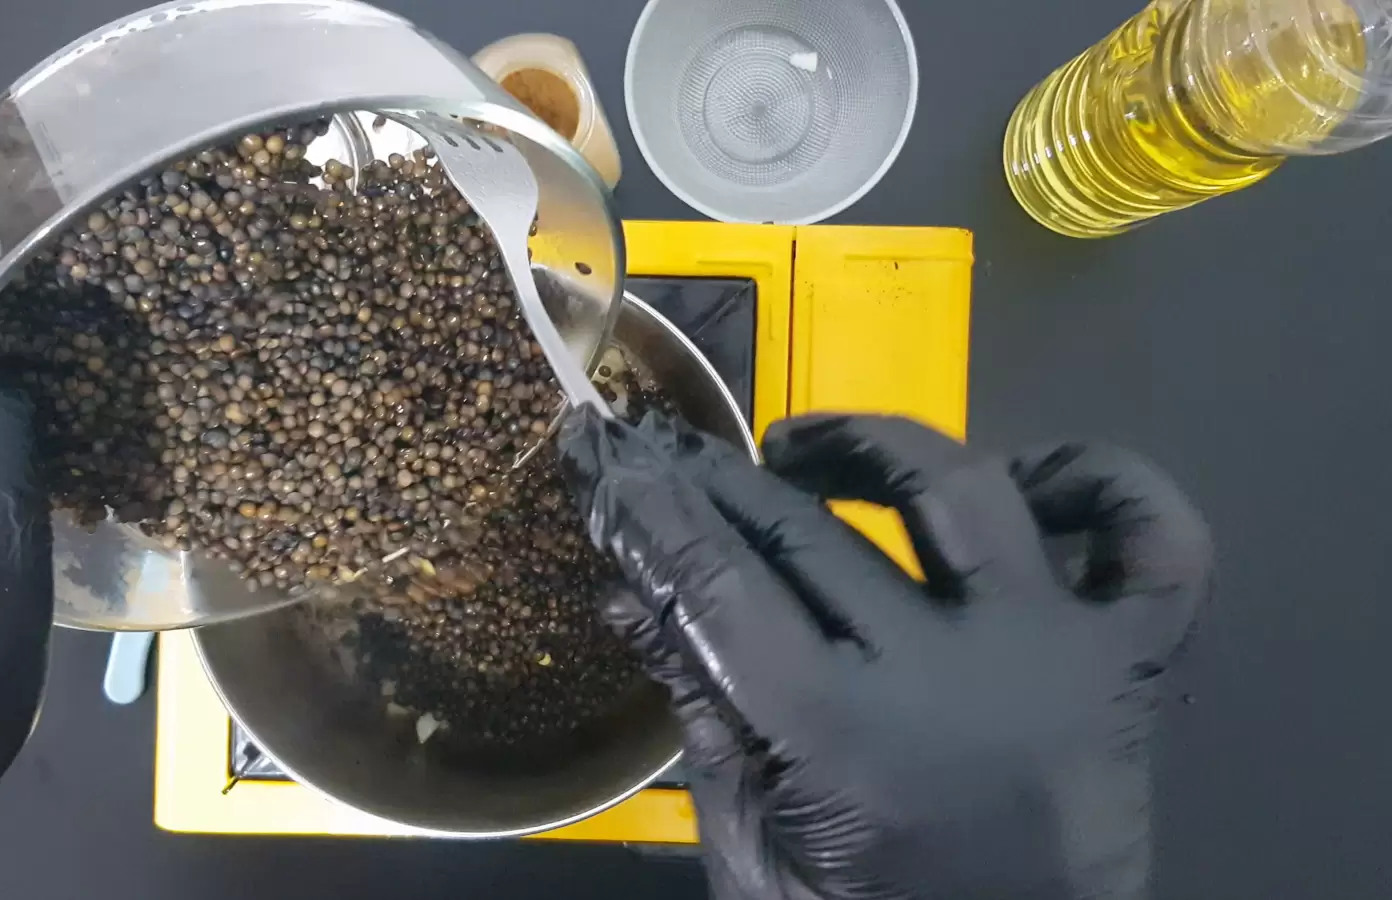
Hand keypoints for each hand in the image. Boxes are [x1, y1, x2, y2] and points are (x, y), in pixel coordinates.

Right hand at [558, 408, 1211, 899]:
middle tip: (675, 459)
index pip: (721, 587)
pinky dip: (1100, 482)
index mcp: (846, 742)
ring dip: (867, 447)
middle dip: (718, 483)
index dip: (652, 517)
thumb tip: (632, 593)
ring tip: (804, 452)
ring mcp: (1057, 653)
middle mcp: (956, 674)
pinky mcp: (1135, 658)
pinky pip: (1152, 535)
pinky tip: (1027, 482)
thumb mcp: (751, 849)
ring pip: (961, 488)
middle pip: (810, 531)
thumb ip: (702, 719)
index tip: (610, 467)